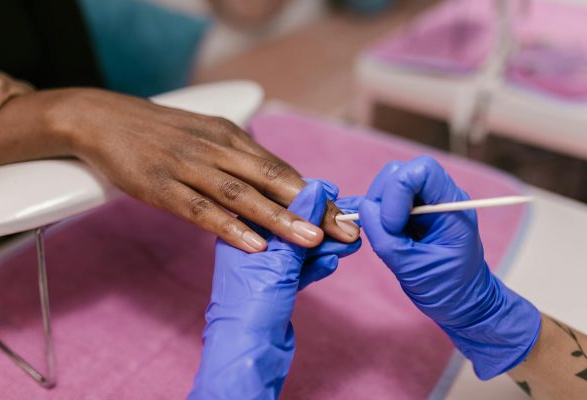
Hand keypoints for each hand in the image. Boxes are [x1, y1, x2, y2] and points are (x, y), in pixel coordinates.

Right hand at [0, 88, 359, 251]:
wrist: (104, 118)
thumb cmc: (161, 133)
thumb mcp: (207, 138)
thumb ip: (238, 162)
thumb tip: (272, 189)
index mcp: (232, 137)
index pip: (283, 170)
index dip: (316, 195)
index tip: (344, 216)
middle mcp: (217, 149)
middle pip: (273, 180)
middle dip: (312, 207)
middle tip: (345, 232)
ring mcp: (189, 166)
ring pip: (242, 194)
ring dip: (279, 218)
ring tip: (311, 239)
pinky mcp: (161, 185)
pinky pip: (200, 208)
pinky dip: (229, 226)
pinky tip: (254, 243)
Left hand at [189, 180, 359, 398]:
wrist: (247, 353)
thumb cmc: (253, 305)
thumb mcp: (279, 258)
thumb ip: (298, 223)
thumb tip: (316, 187)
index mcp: (240, 231)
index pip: (277, 204)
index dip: (308, 198)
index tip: (334, 194)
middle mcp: (250, 246)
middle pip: (292, 226)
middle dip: (323, 225)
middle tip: (352, 222)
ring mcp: (263, 268)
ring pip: (300, 249)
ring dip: (326, 245)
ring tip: (353, 240)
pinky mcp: (275, 288)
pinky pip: (300, 269)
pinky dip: (317, 266)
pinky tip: (334, 261)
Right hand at [358, 156, 540, 378]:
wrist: (464, 303)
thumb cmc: (448, 289)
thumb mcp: (413, 269)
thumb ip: (386, 238)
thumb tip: (363, 208)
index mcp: (451, 205)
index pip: (421, 170)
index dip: (397, 191)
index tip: (393, 225)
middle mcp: (439, 196)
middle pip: (399, 172)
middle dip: (382, 199)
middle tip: (383, 231)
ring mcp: (425, 203)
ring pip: (388, 183)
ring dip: (378, 208)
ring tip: (387, 237)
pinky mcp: (412, 213)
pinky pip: (386, 201)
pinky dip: (376, 215)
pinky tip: (383, 235)